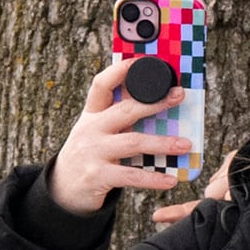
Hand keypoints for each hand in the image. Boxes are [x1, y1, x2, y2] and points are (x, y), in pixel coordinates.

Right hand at [50, 53, 192, 211]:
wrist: (63, 188)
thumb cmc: (90, 155)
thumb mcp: (98, 132)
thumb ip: (120, 120)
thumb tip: (159, 105)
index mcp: (92, 115)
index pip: (101, 85)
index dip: (120, 71)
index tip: (142, 61)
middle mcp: (90, 129)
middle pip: (125, 110)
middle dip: (154, 102)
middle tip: (179, 96)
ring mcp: (93, 151)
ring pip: (133, 142)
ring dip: (163, 143)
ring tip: (186, 144)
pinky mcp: (97, 175)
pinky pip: (132, 175)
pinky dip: (153, 178)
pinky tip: (171, 180)